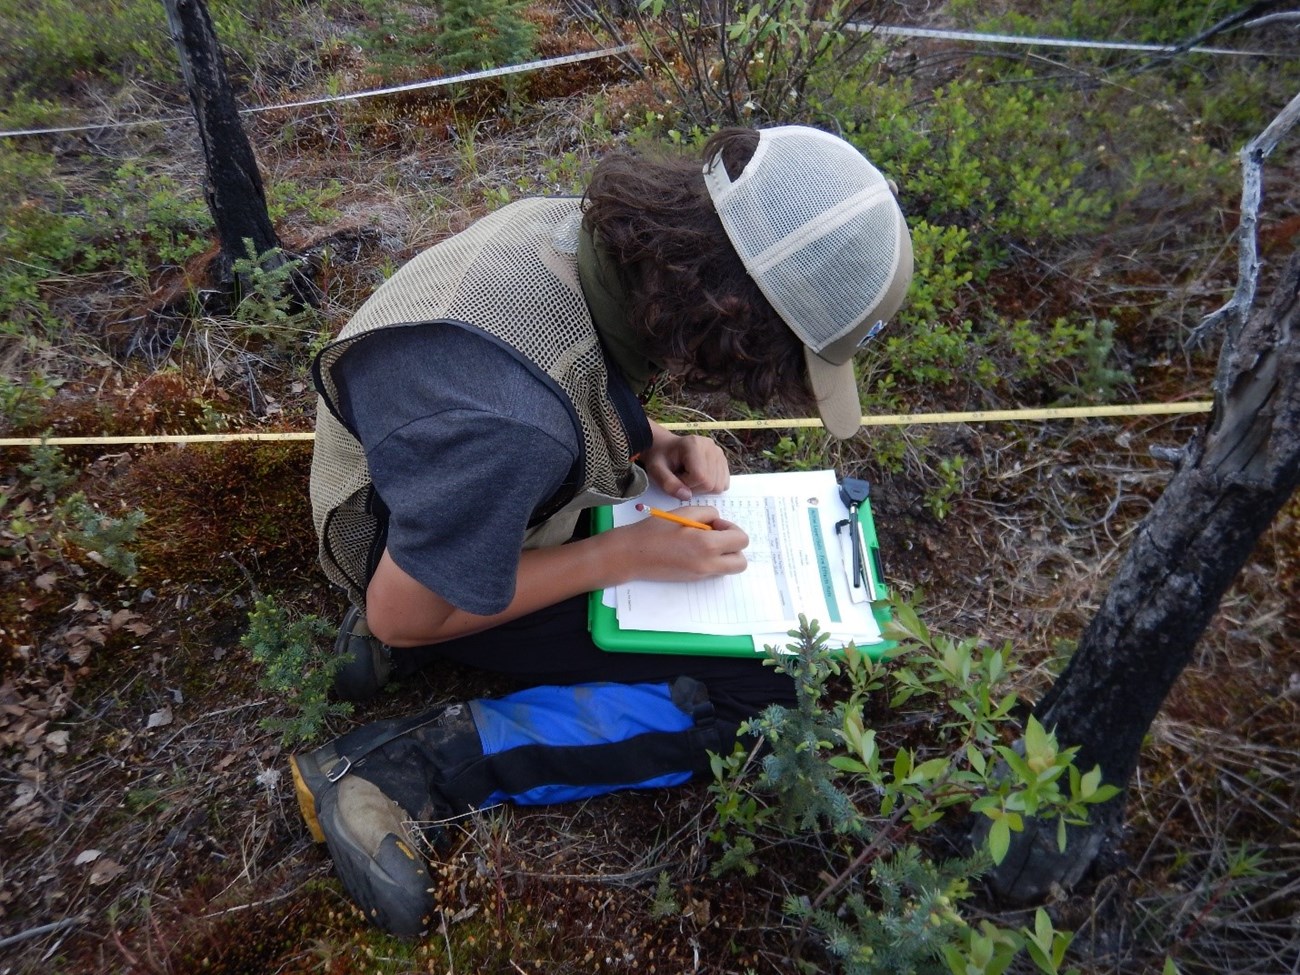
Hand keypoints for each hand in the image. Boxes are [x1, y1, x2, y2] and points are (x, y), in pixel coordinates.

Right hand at [610, 506, 748, 582]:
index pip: (741, 540)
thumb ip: (707, 514)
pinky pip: (715, 571)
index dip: (731, 527)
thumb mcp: (683, 513)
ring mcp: (701, 575)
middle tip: (716, 535)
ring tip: (705, 543)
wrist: (631, 555)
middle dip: (734, 546)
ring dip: (725, 555)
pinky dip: (712, 560)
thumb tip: (717, 522)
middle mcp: (708, 564)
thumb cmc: (654, 531)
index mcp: (707, 545)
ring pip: (729, 568)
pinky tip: (694, 550)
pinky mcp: (693, 580)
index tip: (713, 523)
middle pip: (741, 561)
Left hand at [641, 422, 729, 499]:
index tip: (676, 478)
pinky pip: (724, 483)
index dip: (686, 484)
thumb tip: (687, 496)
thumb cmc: (660, 457)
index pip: (700, 477)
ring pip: (719, 486)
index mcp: (694, 445)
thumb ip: (668, 483)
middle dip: (694, 488)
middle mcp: (711, 447)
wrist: (666, 447)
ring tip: (689, 478)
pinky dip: (711, 486)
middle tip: (681, 479)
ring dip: (702, 488)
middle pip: (711, 483)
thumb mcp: (656, 470)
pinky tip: (698, 478)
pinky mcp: (723, 460)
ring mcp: (719, 453)